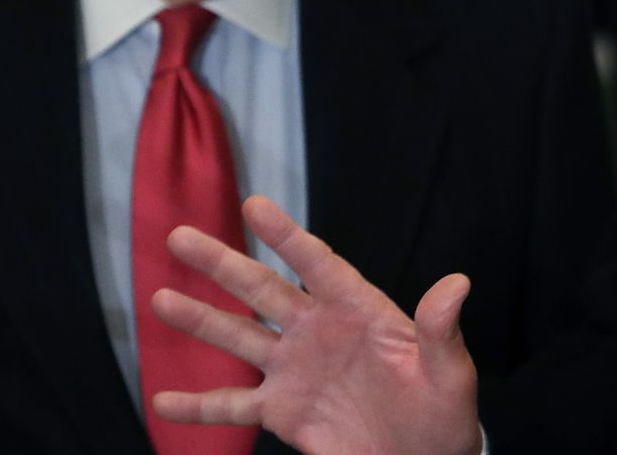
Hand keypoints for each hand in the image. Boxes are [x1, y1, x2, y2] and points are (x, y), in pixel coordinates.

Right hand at [150, 196, 483, 454]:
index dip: (287, 237)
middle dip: (222, 264)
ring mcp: (296, 370)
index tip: (254, 205)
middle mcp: (320, 332)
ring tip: (159, 298)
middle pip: (263, 291)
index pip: (318, 265)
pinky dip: (198, 406)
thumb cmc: (443, 412)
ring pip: (239, 338)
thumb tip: (458, 283)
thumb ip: (441, 330)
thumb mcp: (449, 372)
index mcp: (360, 312)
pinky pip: (232, 406)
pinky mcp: (283, 411)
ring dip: (199, 320)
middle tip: (180, 237)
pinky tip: (162, 400)